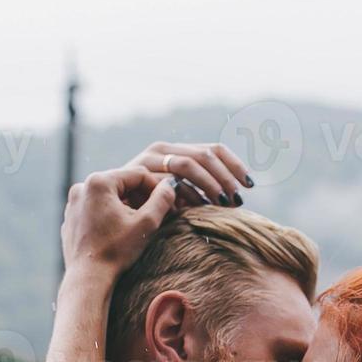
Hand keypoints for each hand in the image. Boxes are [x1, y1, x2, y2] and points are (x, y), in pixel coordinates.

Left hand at [60, 166, 176, 277]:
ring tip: (141, 223)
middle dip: (142, 196)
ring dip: (127, 205)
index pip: (137, 174)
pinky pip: (96, 209)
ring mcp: (73, 203)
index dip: (157, 187)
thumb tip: (169, 186)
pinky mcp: (71, 218)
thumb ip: (162, 200)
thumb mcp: (147, 223)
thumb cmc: (116, 250)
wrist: (88, 278)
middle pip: (122, 183)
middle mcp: (81, 186)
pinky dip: (110, 214)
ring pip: (109, 196)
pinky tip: (121, 232)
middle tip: (158, 213)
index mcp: (99, 182)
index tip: (169, 203)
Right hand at [126, 141, 254, 207]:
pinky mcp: (139, 172)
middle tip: (237, 199)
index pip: (214, 149)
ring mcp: (149, 159)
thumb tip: (236, 196)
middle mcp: (163, 150)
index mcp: (177, 151)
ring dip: (209, 183)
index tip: (250, 184)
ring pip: (189, 164)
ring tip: (222, 203)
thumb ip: (200, 190)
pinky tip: (200, 207)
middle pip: (205, 155)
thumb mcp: (180, 196)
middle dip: (225, 177)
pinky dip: (188, 192)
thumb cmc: (148, 208)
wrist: (110, 212)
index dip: (235, 165)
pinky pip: (170, 179)